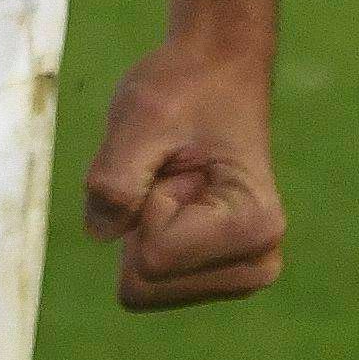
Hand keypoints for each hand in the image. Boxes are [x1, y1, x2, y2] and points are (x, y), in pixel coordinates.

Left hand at [79, 33, 285, 310]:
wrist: (216, 71)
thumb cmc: (184, 88)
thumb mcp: (140, 118)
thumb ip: (115, 178)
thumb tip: (102, 234)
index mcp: (255, 228)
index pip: (151, 259)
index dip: (146, 202)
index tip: (180, 161)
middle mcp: (257, 265)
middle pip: (144, 285)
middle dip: (143, 220)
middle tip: (176, 171)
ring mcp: (238, 276)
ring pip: (141, 288)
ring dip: (145, 226)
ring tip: (180, 179)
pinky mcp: (214, 278)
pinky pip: (144, 282)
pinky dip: (146, 235)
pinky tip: (179, 196)